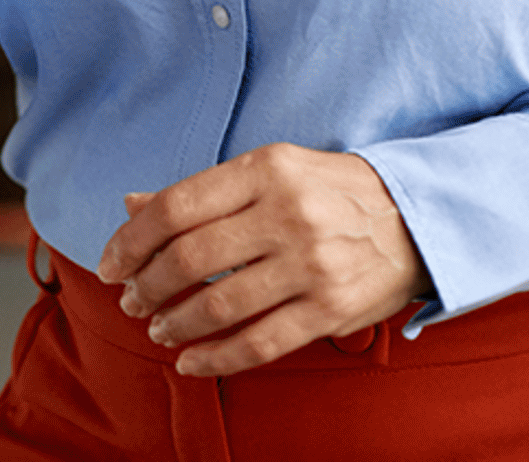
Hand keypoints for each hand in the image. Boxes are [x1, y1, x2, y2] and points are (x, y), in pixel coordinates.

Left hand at [94, 144, 427, 377]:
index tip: (111, 264)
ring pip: (219, 304)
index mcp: (266, 169)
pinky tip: (191, 360)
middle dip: (147, 286)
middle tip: (131, 300)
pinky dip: (215, 357)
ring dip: (175, 323)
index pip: (177, 207)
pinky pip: (259, 343)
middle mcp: (287, 213)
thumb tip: (132, 206)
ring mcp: (311, 264)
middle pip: (190, 257)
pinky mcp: (331, 310)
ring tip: (159, 328)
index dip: (132, 241)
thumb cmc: (330, 191)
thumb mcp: (270, 170)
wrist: (417, 216)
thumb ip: (203, 191)